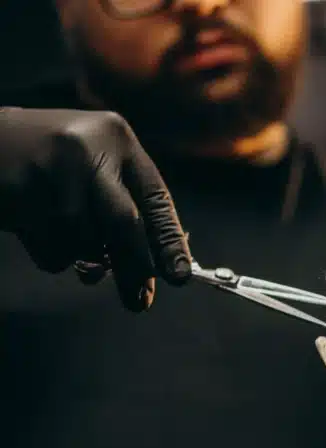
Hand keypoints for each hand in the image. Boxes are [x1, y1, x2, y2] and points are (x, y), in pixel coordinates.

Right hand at [0, 107, 190, 310]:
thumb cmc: (57, 162)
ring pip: (82, 242)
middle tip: (140, 300)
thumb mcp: (99, 167)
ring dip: (82, 259)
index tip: (179, 276)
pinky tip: (39, 231)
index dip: (170, 242)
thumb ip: (126, 205)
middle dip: (134, 267)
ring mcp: (49, 168)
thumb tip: (154, 268)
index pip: (155, 199)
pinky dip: (53, 256)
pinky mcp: (18, 190)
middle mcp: (87, 148)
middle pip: (123, 222)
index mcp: (117, 140)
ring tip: (70, 243)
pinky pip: (49, 247)